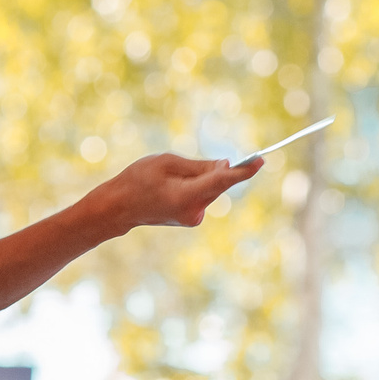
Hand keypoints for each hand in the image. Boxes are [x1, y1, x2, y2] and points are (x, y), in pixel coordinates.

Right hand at [96, 153, 262, 231]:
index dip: (243, 171)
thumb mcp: (167, 163)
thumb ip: (199, 166)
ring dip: (205, 178)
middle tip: (208, 161)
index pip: (222, 182)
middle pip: (219, 185)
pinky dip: (199, 186)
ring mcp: (193, 218)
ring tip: (174, 175)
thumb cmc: (138, 180)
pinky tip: (176, 185)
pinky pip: (204, 195)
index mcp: (186, 196)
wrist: (119, 207)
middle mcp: (194, 211)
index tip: (259, 161)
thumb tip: (226, 166)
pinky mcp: (192, 218)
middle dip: (221, 170)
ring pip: (211, 189)